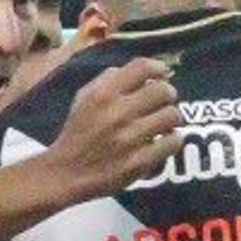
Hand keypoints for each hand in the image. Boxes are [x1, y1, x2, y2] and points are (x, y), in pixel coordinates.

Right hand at [46, 54, 182, 192]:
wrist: (67, 173)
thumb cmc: (79, 133)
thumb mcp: (84, 98)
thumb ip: (109, 80)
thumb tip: (144, 72)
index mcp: (103, 94)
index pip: (142, 67)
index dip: (158, 68)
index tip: (162, 74)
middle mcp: (117, 113)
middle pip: (164, 90)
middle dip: (167, 94)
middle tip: (162, 102)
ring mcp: (129, 139)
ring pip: (172, 115)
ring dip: (170, 119)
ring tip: (162, 124)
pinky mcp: (139, 162)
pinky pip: (173, 142)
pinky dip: (171, 141)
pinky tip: (162, 143)